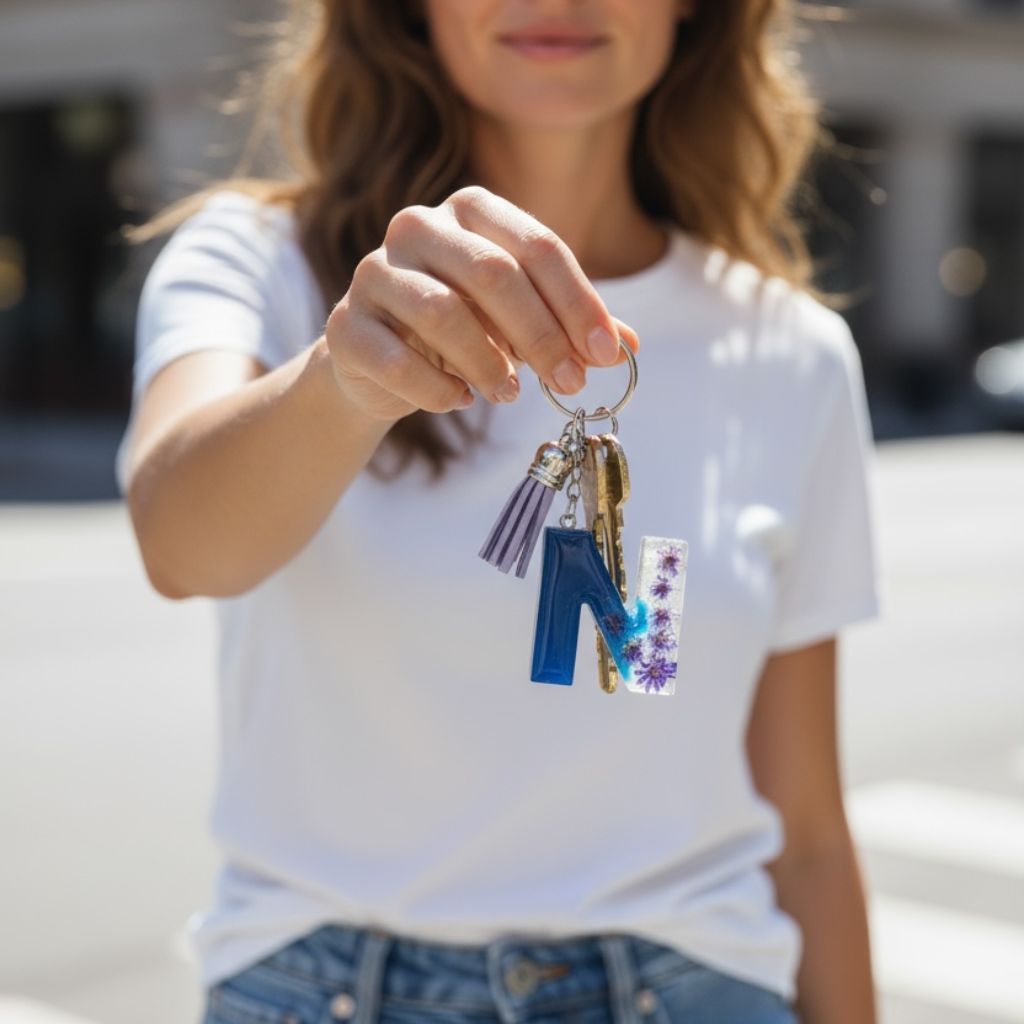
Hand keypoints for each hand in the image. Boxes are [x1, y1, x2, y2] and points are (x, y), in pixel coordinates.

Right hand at [324, 185, 639, 422]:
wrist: (378, 360)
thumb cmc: (463, 330)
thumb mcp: (522, 321)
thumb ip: (570, 327)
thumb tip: (628, 347)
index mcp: (471, 209)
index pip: (537, 246)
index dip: (578, 303)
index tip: (606, 353)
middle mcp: (418, 226)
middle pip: (493, 273)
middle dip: (542, 336)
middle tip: (570, 383)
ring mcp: (374, 272)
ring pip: (442, 313)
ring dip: (489, 364)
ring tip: (511, 395)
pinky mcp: (345, 324)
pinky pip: (395, 359)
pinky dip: (437, 388)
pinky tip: (460, 401)